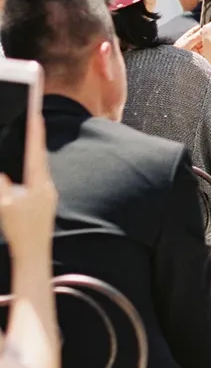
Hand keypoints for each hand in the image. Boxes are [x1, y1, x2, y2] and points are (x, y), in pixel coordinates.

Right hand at [0, 114, 55, 271]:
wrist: (34, 255)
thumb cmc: (19, 232)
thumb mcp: (5, 206)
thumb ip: (2, 186)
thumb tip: (2, 174)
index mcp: (37, 184)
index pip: (36, 152)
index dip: (35, 132)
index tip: (36, 113)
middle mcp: (46, 186)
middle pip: (39, 157)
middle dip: (34, 139)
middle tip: (32, 119)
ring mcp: (48, 194)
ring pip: (39, 168)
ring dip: (33, 154)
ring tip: (28, 137)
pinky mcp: (46, 202)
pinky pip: (39, 179)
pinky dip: (32, 169)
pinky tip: (26, 168)